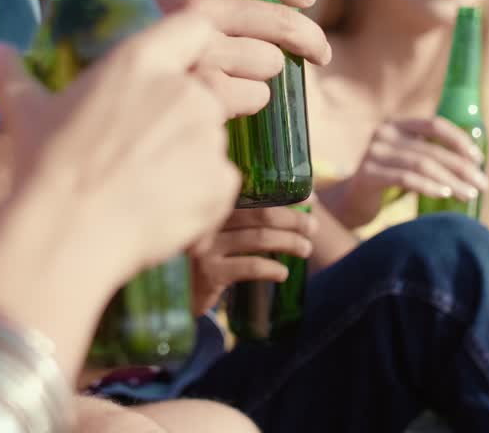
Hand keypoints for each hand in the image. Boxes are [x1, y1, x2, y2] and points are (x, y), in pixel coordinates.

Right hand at [0, 12, 240, 279]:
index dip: (191, 46)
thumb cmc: (44, 167)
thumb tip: (0, 51)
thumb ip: (17, 75)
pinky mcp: (221, 181)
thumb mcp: (25, 113)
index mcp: (141, 61)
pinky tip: (160, 209)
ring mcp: (208, 136)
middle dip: (182, 115)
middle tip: (144, 147)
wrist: (67, 234)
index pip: (195, 27)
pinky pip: (220, 182)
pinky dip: (199, 195)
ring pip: (210, 139)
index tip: (179, 67)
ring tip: (144, 185)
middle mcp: (184, 90)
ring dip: (189, 157)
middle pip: (204, 91)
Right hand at [155, 0, 332, 118]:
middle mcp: (193, 11)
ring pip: (271, 61)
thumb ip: (219, 0)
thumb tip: (291, 6)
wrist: (111, 91)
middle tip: (318, 52)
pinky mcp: (202, 91)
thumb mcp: (174, 11)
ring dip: (268, 72)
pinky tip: (232, 99)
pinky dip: (253, 99)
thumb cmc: (150, 51)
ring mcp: (198, 52)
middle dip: (308, 38)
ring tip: (244, 78)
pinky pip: (257, 94)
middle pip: (280, 21)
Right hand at [189, 206, 316, 314]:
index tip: (310, 200)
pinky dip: (272, 269)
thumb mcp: (222, 233)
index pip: (257, 194)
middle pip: (262, 214)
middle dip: (294, 220)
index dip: (287, 196)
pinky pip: (250, 267)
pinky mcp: (209, 274)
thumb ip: (250, 218)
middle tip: (312, 228)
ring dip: (290, 243)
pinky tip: (283, 274)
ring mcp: (207, 247)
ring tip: (306, 249)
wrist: (176, 294)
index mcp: (215, 207)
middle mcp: (209, 222)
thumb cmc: (207, 257)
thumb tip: (304, 202)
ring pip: (260, 239)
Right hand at [329, 118, 486, 226]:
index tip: (479, 159)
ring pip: (422, 164)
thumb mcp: (409, 161)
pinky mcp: (367, 174)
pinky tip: (444, 194)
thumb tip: (474, 166)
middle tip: (482, 185)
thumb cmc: (388, 181)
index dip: (459, 140)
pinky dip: (428, 186)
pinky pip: (405, 179)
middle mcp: (384, 133)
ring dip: (450, 180)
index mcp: (398, 125)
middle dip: (462, 168)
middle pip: (431, 149)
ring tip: (468, 194)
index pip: (434, 124)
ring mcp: (374, 153)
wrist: (351, 202)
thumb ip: (431, 155)